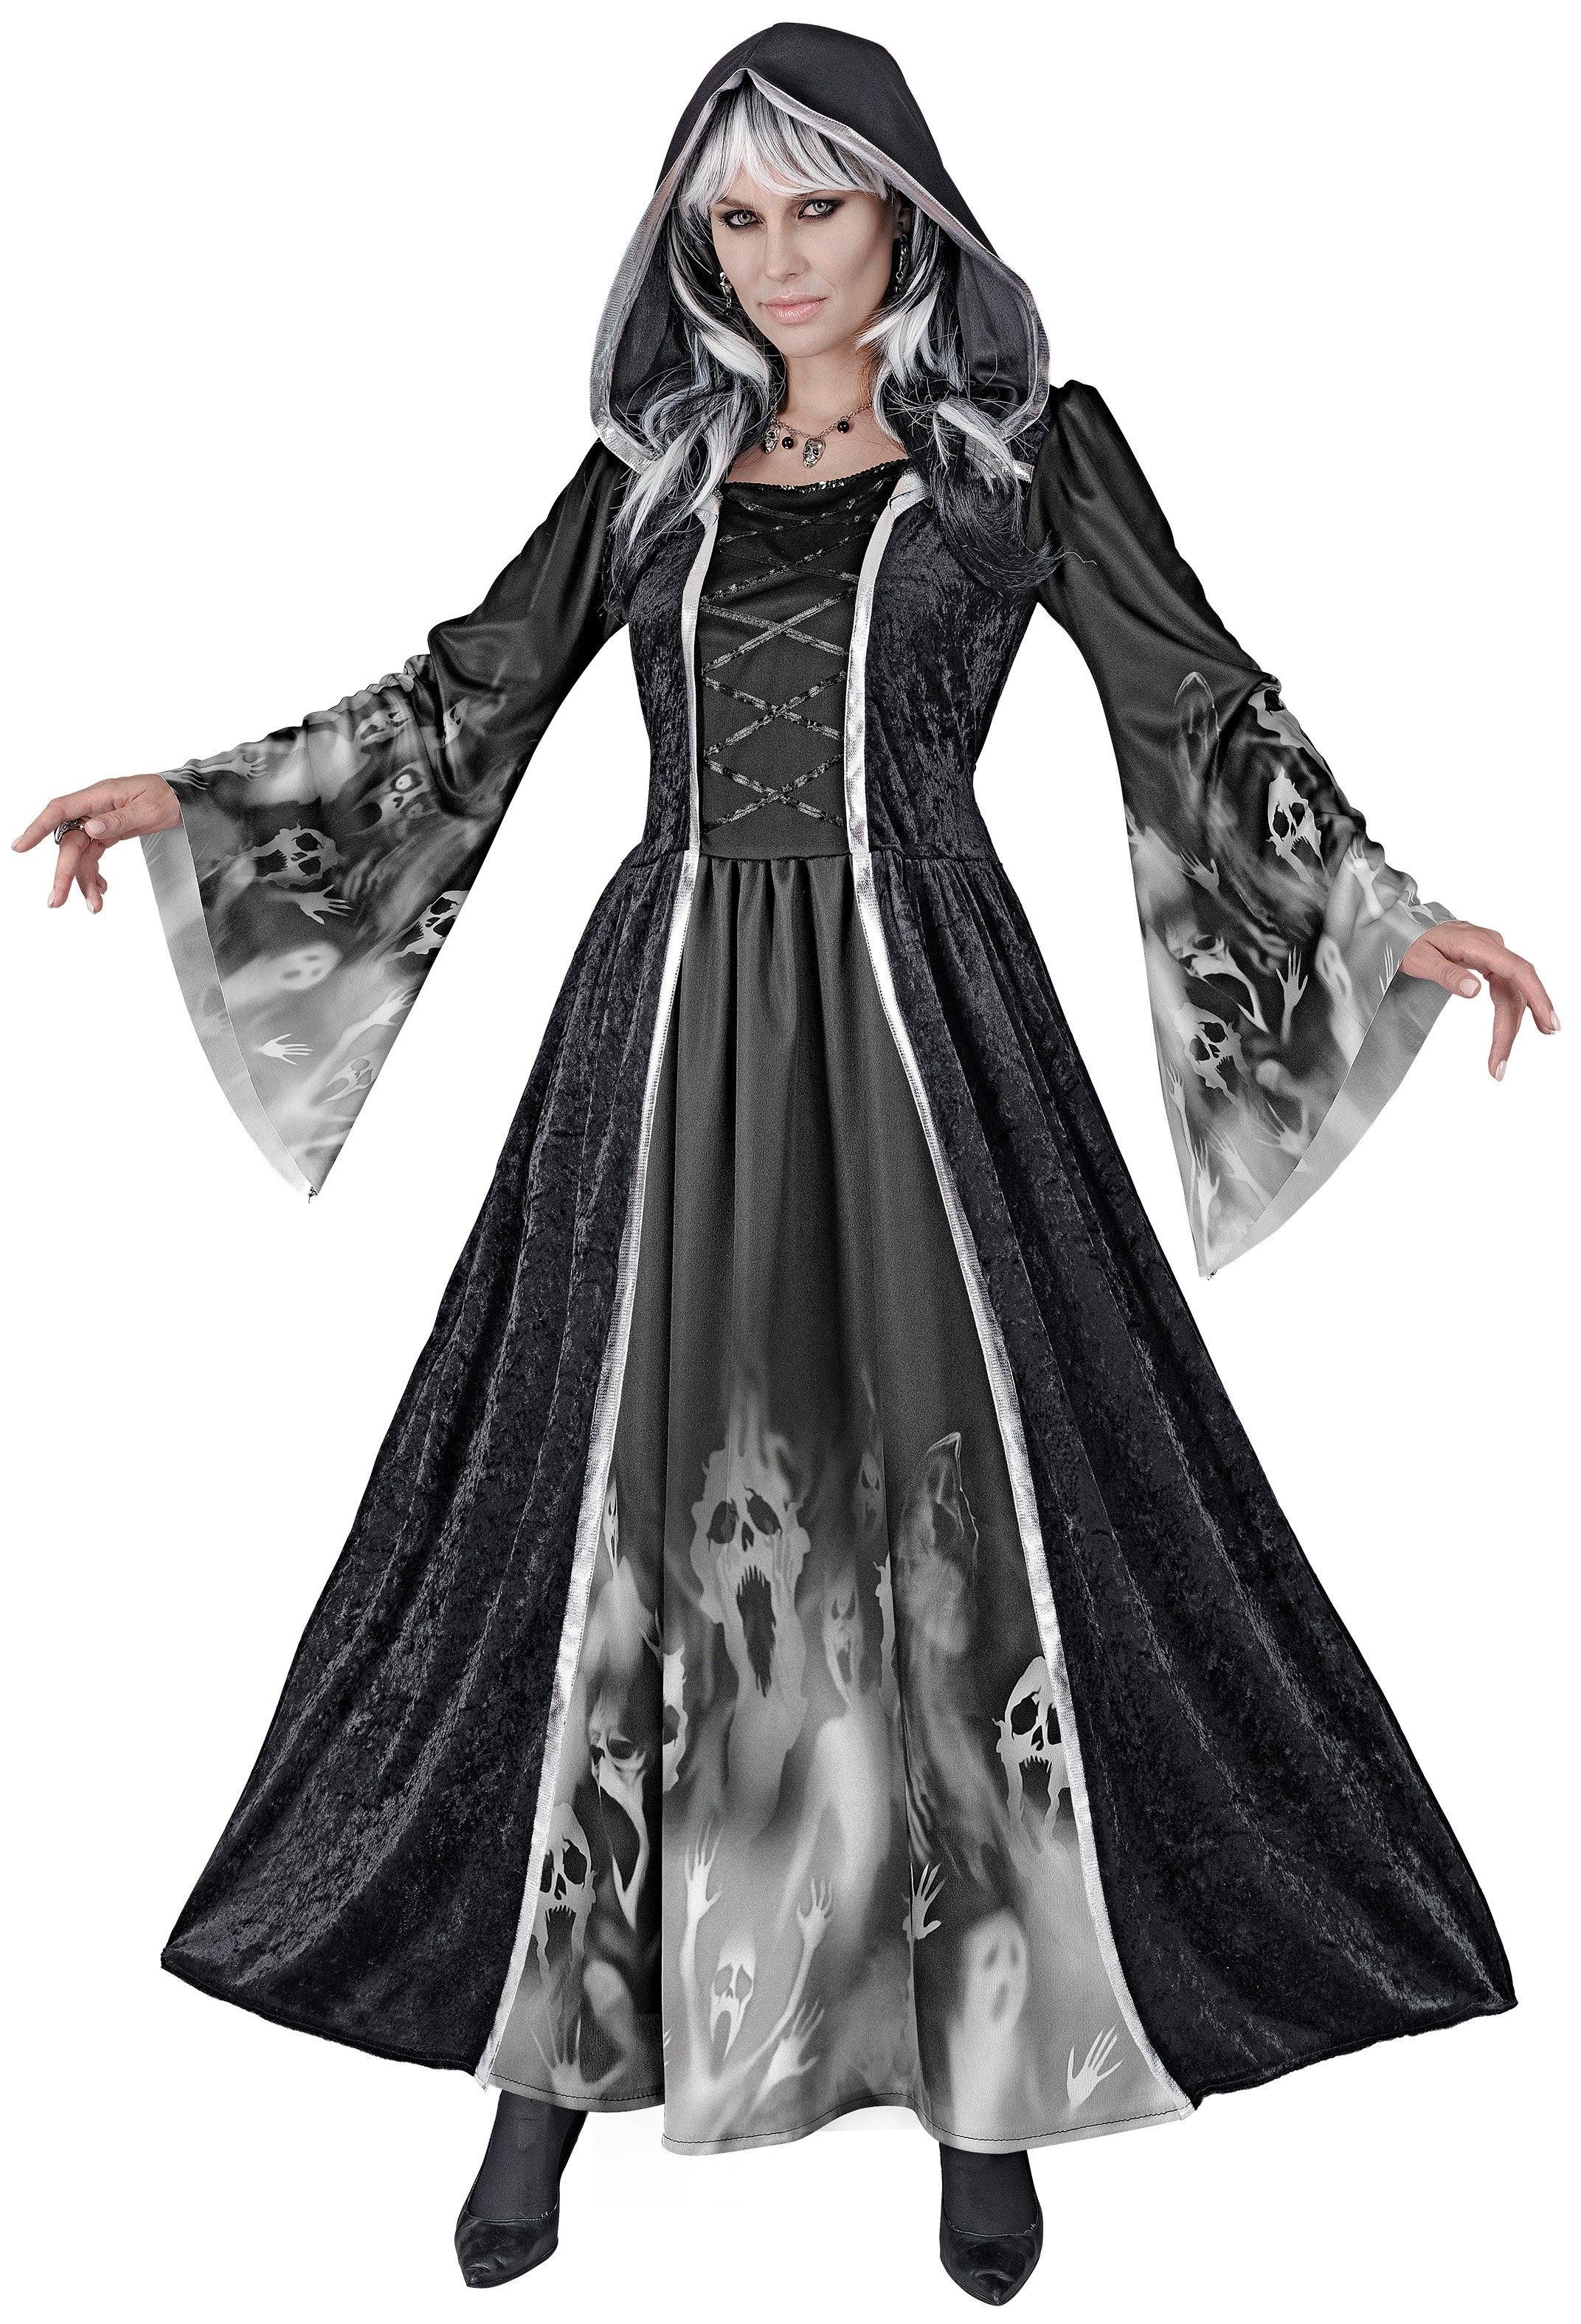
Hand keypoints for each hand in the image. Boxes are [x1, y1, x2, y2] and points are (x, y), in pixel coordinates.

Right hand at [13, 776, 181, 913]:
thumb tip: (90, 828)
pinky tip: (101, 890)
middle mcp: (94, 809)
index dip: (38, 828)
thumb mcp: (149, 808)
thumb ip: (119, 820)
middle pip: (69, 842)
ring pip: (81, 854)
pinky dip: (94, 875)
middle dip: (62, 873)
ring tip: (95, 905)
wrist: (185, 797)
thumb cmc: (168, 795)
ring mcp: (99, 821)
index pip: (60, 810)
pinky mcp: (107, 833)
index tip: (20, 847)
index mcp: (100, 796)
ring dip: (83, 881)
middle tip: (56, 901)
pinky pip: (93, 856)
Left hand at [1399, 920, 1558, 1079]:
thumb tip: (1474, 991)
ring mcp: (1493, 954)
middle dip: (1510, 1030)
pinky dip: (1510, 1011)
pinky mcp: (1489, 961)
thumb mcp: (1419, 958)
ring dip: (1511, 1026)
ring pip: (1512, 992)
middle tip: (1498, 1066)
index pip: (1518, 971)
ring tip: (1501, 1060)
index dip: (1537, 997)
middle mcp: (1493, 947)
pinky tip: (1518, 1028)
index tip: (1547, 1024)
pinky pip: (1506, 988)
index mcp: (1479, 944)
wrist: (1404, 923)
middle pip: (1515, 990)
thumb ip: (1446, 973)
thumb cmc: (1409, 939)